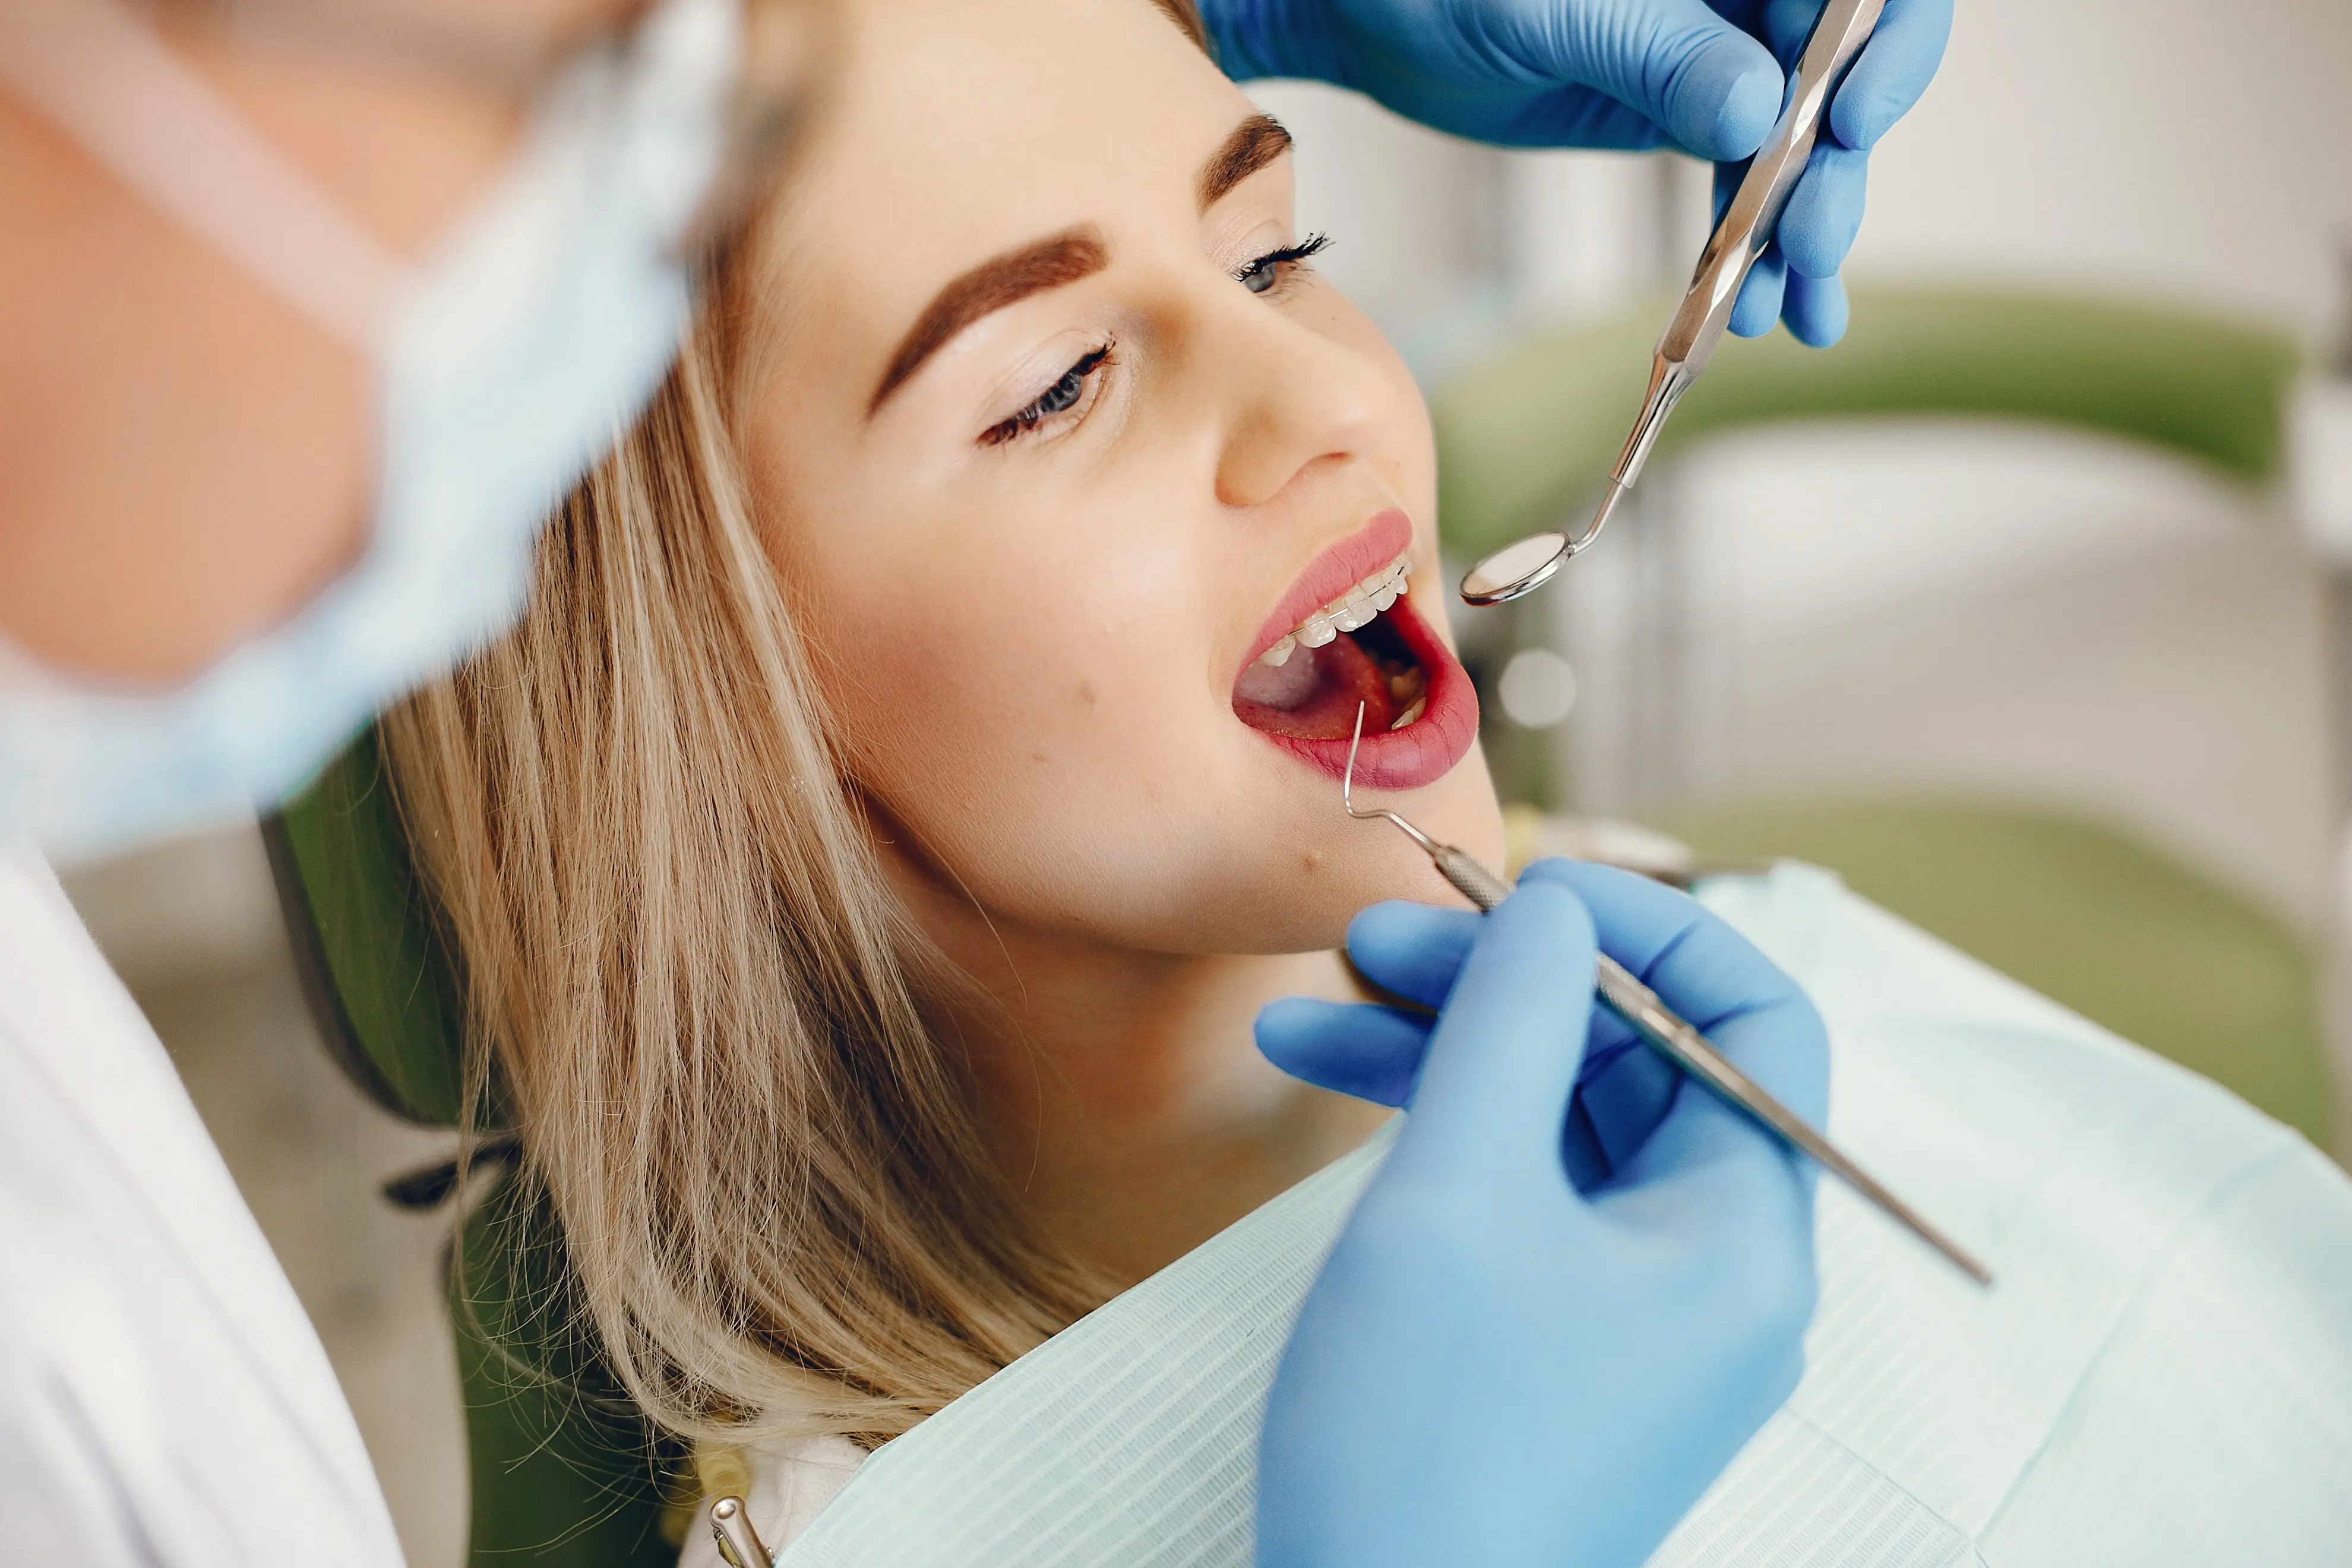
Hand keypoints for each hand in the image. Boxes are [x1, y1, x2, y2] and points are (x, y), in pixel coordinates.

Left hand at [1200, 0, 1952, 344]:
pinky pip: (1746, 178)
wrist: (1366, 14)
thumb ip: (1652, 49)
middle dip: (1836, 165)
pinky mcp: (1686, 107)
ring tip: (1785, 308)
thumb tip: (1753, 108)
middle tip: (1809, 243)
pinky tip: (1764, 309)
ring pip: (1800, 141)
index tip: (1849, 122)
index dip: (1883, 49)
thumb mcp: (1541, 12)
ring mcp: (1721, 48)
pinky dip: (1757, 247)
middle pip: (1842, 73)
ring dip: (1801, 230)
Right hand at [1253, 861, 1828, 1567]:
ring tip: (1316, 1009)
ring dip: (1447, 1050)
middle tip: (1378, 941)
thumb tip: (1554, 911)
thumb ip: (1514, 1024)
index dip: (1649, 930)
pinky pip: (1520, 1196)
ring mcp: (1631, 1314)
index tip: (1524, 890)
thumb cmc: (1429, 1439)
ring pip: (1562, 1123)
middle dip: (1508, 986)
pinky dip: (1436, 1132)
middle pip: (1637, 1063)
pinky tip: (1327, 1088)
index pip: (1754, 1022)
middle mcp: (1709, 1270)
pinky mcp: (1556, 1345)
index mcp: (1742, 1235)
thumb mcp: (1461, 1193)